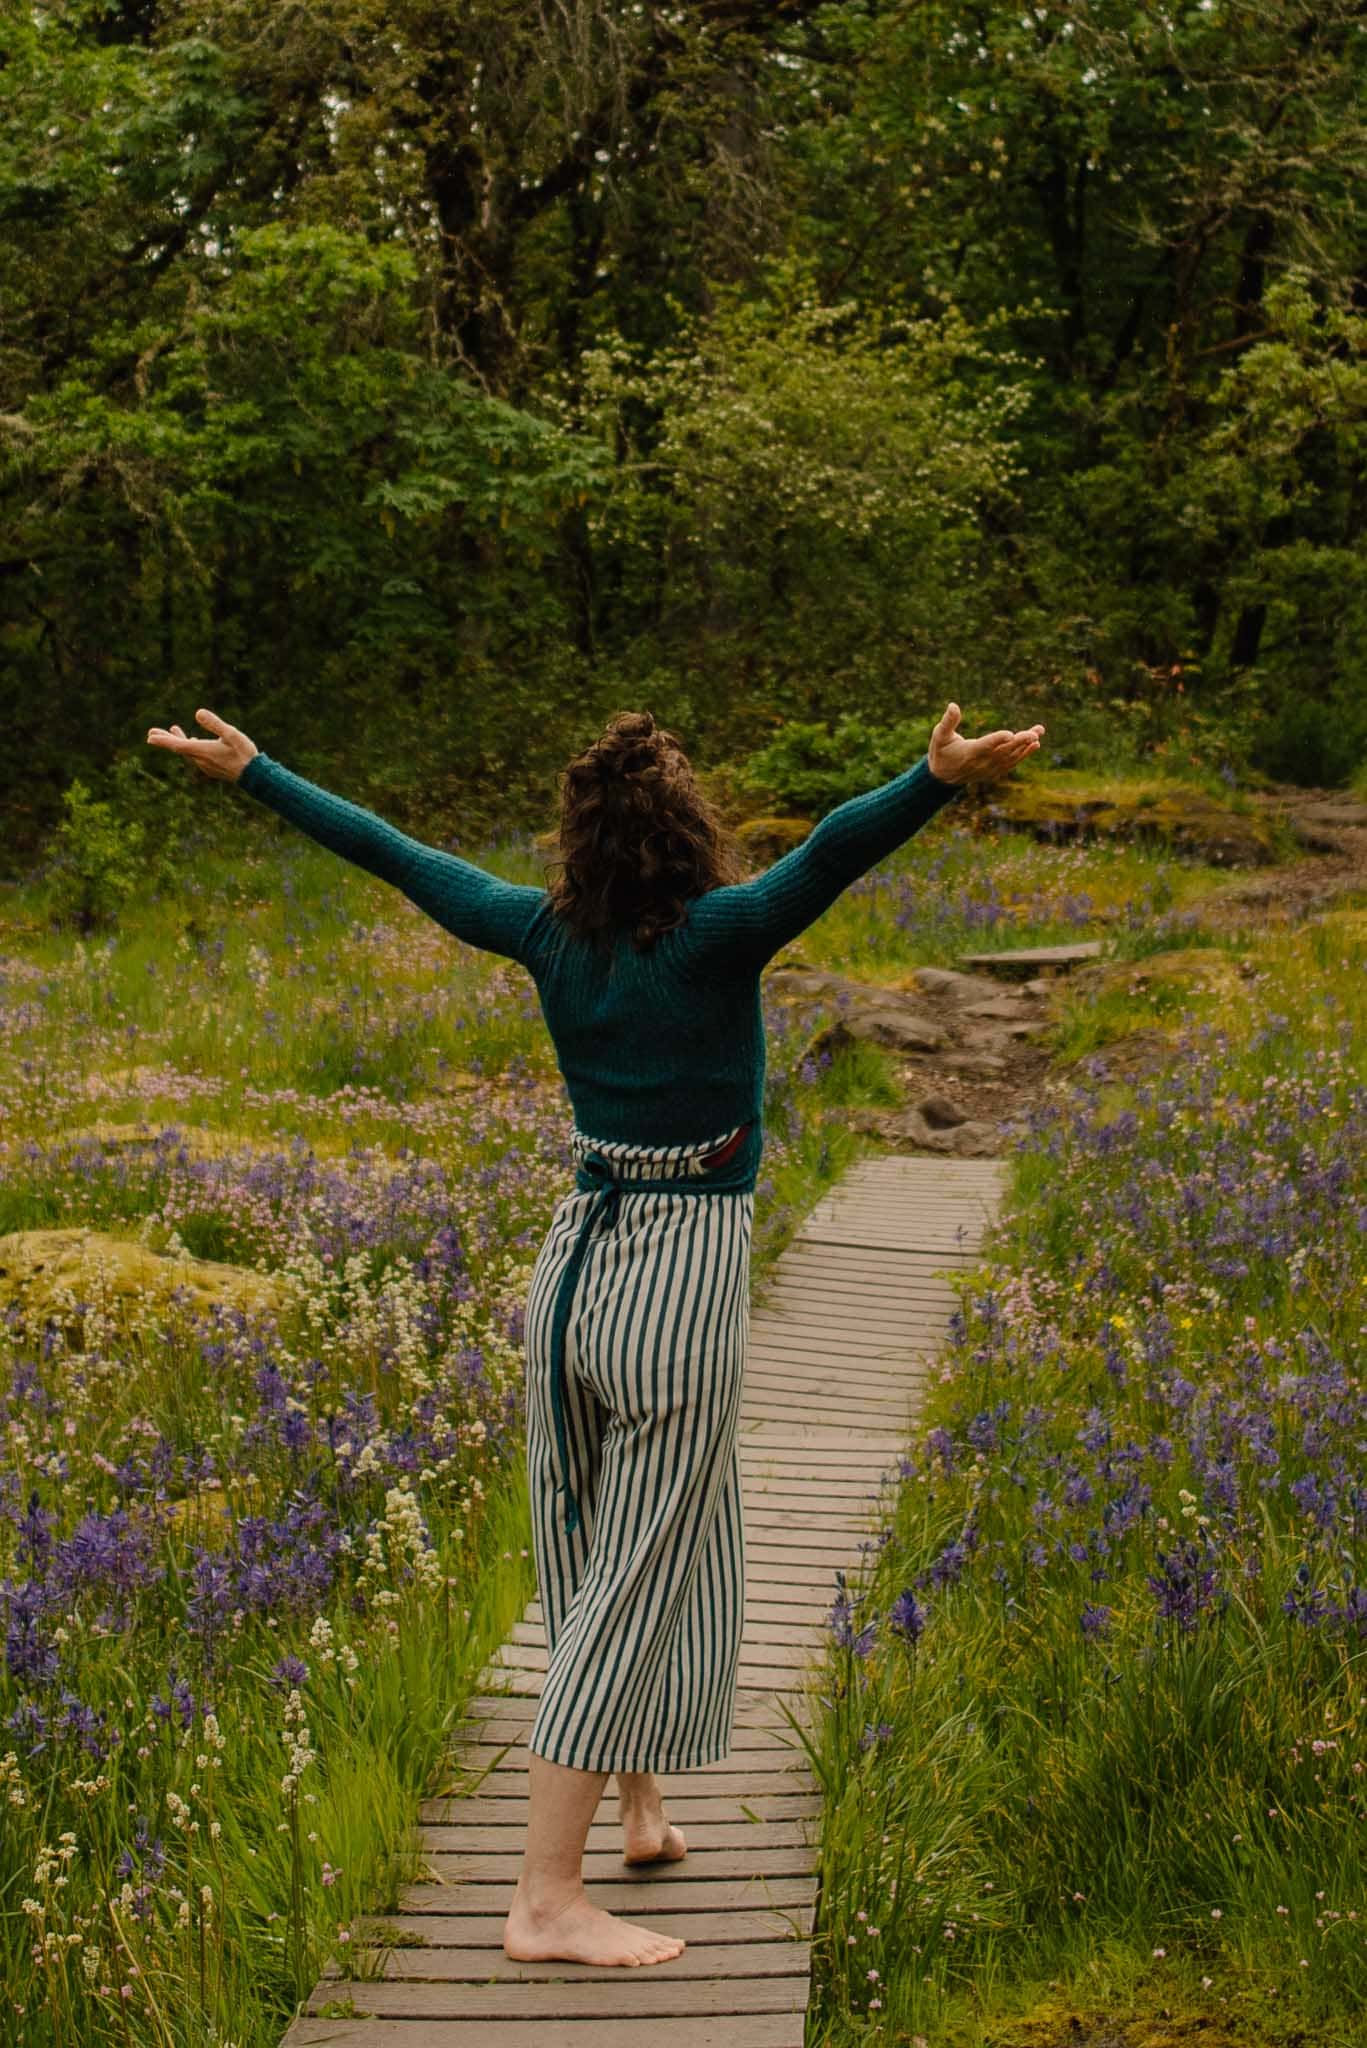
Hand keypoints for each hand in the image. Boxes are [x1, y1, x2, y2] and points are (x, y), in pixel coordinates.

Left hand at [146, 708, 258, 781]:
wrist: (255, 776)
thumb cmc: (244, 754)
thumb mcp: (231, 734)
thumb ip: (214, 723)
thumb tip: (198, 712)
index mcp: (203, 751)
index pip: (177, 745)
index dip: (163, 741)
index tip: (150, 737)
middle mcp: (201, 760)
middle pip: (179, 748)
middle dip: (165, 740)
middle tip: (151, 733)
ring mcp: (206, 765)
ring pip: (187, 751)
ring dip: (178, 741)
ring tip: (172, 729)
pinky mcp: (212, 767)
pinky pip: (196, 756)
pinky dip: (190, 746)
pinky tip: (193, 741)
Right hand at [927, 702, 1043, 786]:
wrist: (943, 777)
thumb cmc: (941, 751)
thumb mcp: (939, 736)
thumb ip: (948, 722)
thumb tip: (953, 705)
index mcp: (969, 753)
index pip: (985, 745)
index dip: (997, 740)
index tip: (1010, 734)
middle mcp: (982, 763)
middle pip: (1004, 751)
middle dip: (1021, 741)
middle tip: (1035, 732)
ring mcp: (989, 769)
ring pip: (1011, 757)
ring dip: (1026, 745)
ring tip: (1039, 732)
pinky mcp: (994, 772)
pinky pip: (1012, 763)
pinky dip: (1024, 755)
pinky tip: (1035, 745)